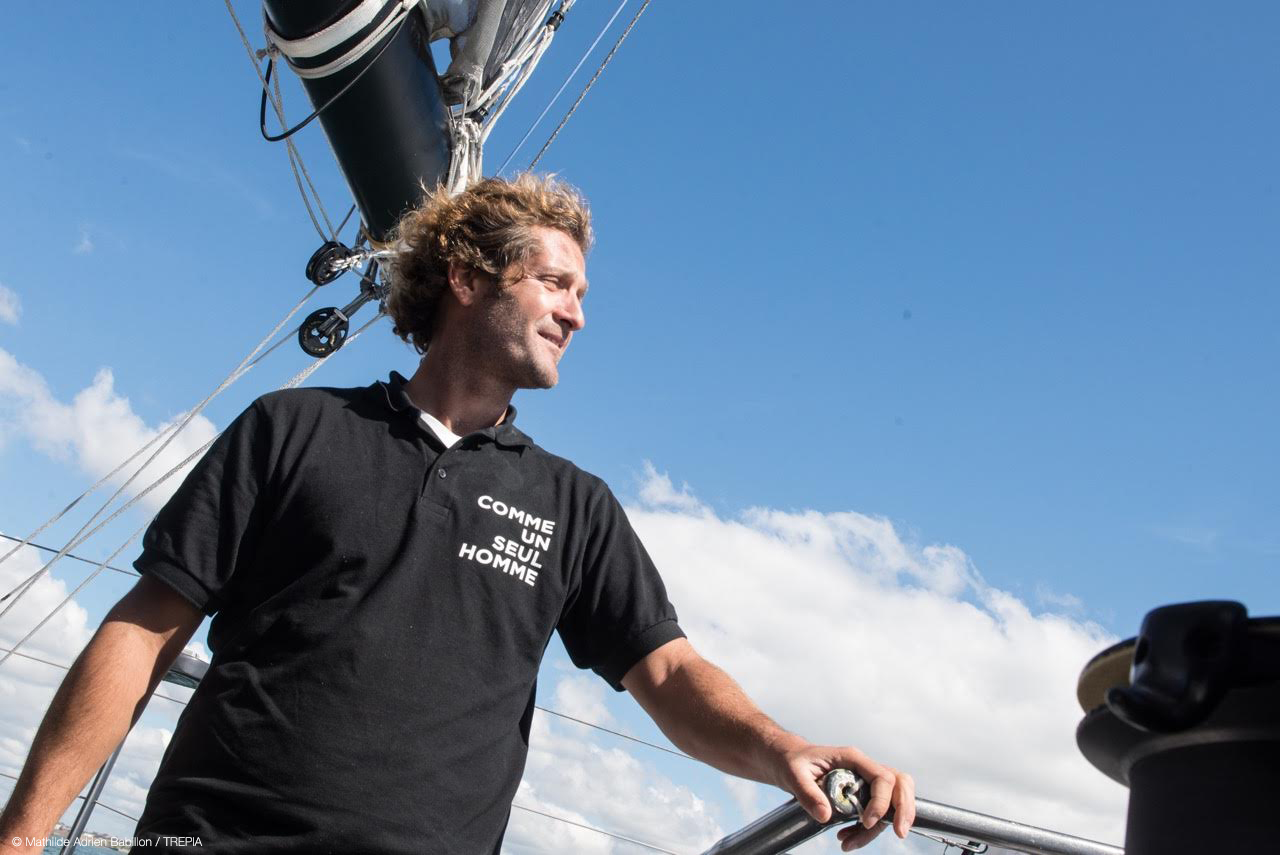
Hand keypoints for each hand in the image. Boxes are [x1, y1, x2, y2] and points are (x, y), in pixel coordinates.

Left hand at [769, 739, 914, 851]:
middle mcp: (863, 768)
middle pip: (899, 784)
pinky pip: (876, 812)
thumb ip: (808, 793)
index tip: (866, 822)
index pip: (882, 777)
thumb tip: (825, 815)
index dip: (881, 801)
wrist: (788, 762)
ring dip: (878, 828)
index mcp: (852, 758)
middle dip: (904, 810)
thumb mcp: (794, 775)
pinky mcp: (861, 794)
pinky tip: (847, 838)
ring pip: (890, 803)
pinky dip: (867, 830)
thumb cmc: (793, 762)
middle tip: (898, 833)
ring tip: (849, 843)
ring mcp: (865, 781)